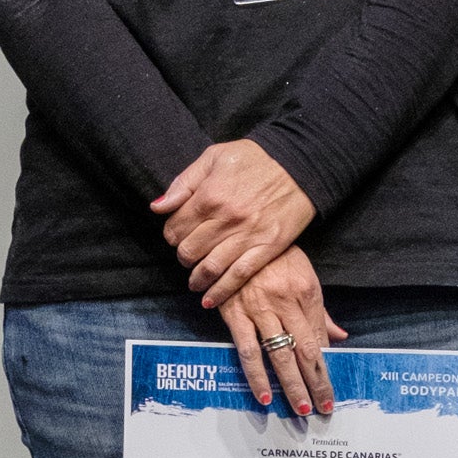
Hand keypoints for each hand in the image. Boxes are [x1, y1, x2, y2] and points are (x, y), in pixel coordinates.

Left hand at [153, 138, 314, 303]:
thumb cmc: (256, 158)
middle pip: (189, 251)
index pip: (175, 228)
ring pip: (210, 268)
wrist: (300, 164)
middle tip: (187, 255)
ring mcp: (247, 236)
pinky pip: (238, 276)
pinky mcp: (267, 248)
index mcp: (209, 196)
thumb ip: (184, 183)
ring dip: (196, 278)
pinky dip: (221, 292)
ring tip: (195, 281)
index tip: (176, 236)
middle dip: (182, 256)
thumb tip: (157, 207)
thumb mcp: (214, 157)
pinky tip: (209, 300)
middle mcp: (225, 219)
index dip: (171, 235)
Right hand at [214, 246, 346, 417]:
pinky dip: (256, 375)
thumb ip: (321, 311)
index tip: (330, 389)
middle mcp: (286, 302)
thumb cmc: (274, 256)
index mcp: (307, 292)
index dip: (326, 366)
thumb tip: (340, 337)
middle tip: (324, 408)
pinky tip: (264, 395)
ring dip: (291, 386)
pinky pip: (248, 349)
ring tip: (301, 408)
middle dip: (316, 383)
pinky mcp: (235, 314)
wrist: (237, 233)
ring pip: (279, 355)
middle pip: (305, 351)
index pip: (319, 338)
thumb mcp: (305, 275)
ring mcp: (260, 309)